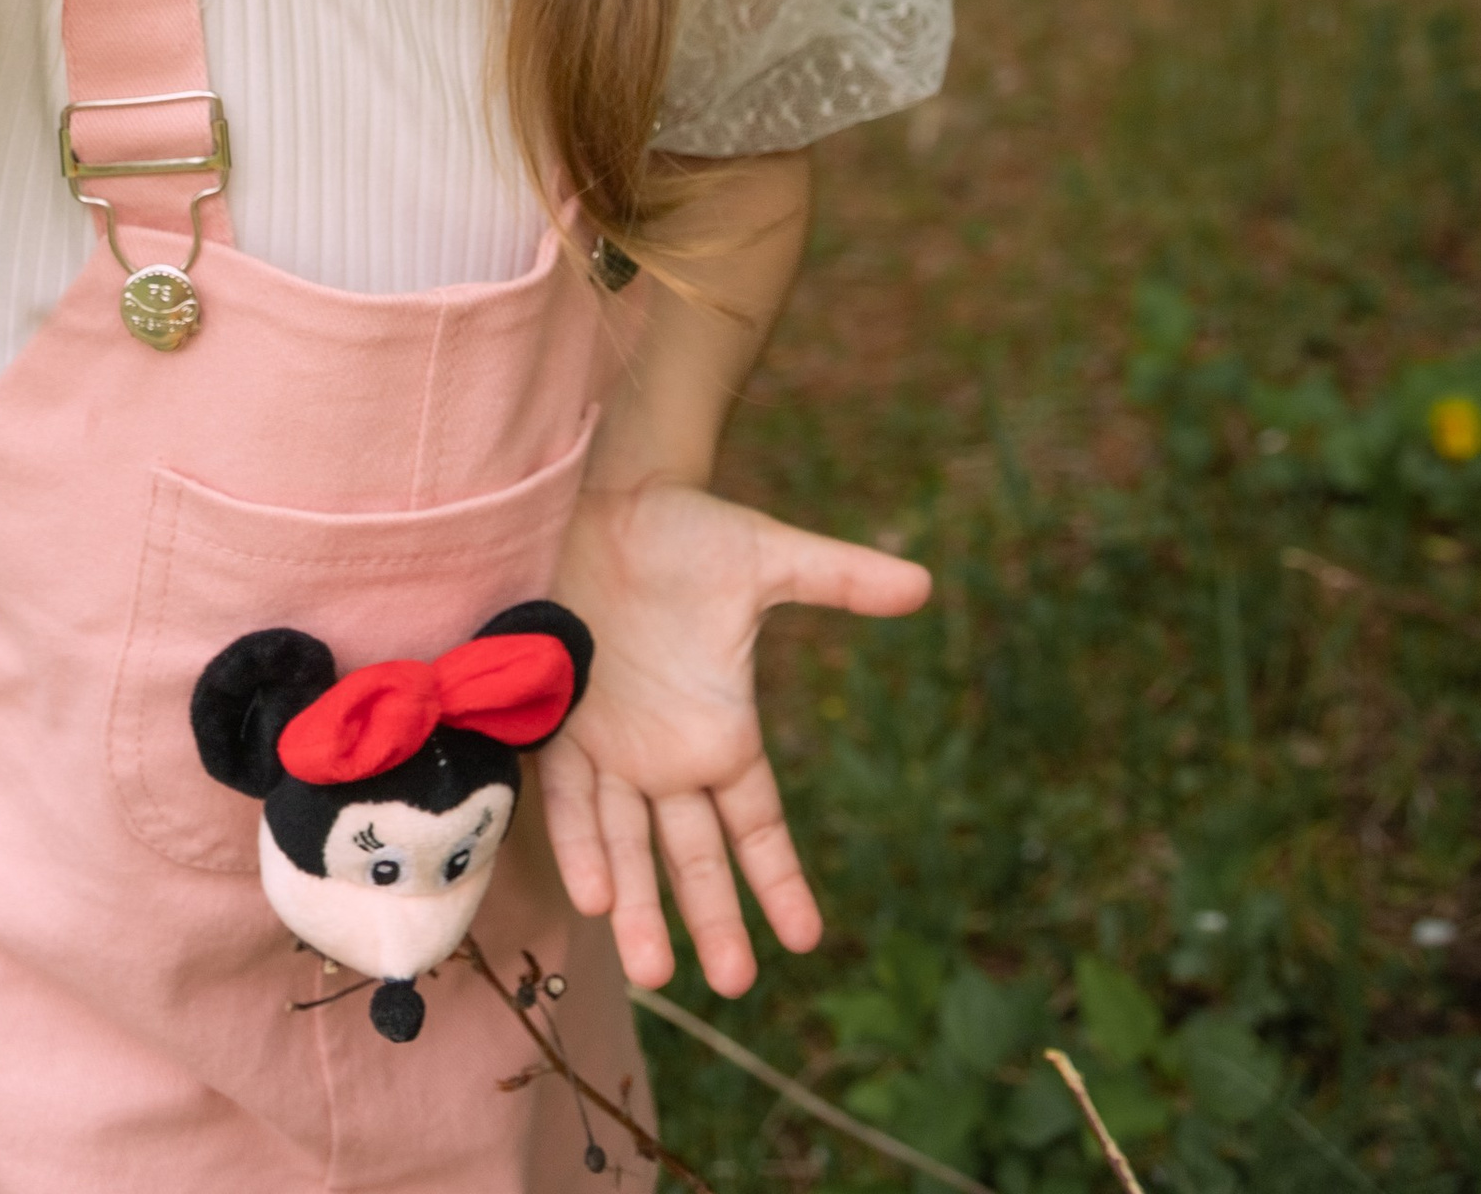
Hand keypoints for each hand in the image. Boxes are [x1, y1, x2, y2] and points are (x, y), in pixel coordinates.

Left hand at [541, 478, 928, 996]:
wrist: (604, 498)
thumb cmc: (688, 531)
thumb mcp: (769, 557)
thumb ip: (838, 578)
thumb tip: (922, 583)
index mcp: (722, 731)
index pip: (757, 826)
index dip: (780, 880)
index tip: (808, 938)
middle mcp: (667, 757)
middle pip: (693, 855)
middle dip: (712, 917)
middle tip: (733, 982)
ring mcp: (611, 747)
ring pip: (628, 846)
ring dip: (639, 906)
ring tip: (654, 971)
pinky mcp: (559, 723)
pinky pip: (570, 797)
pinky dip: (581, 844)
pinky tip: (592, 894)